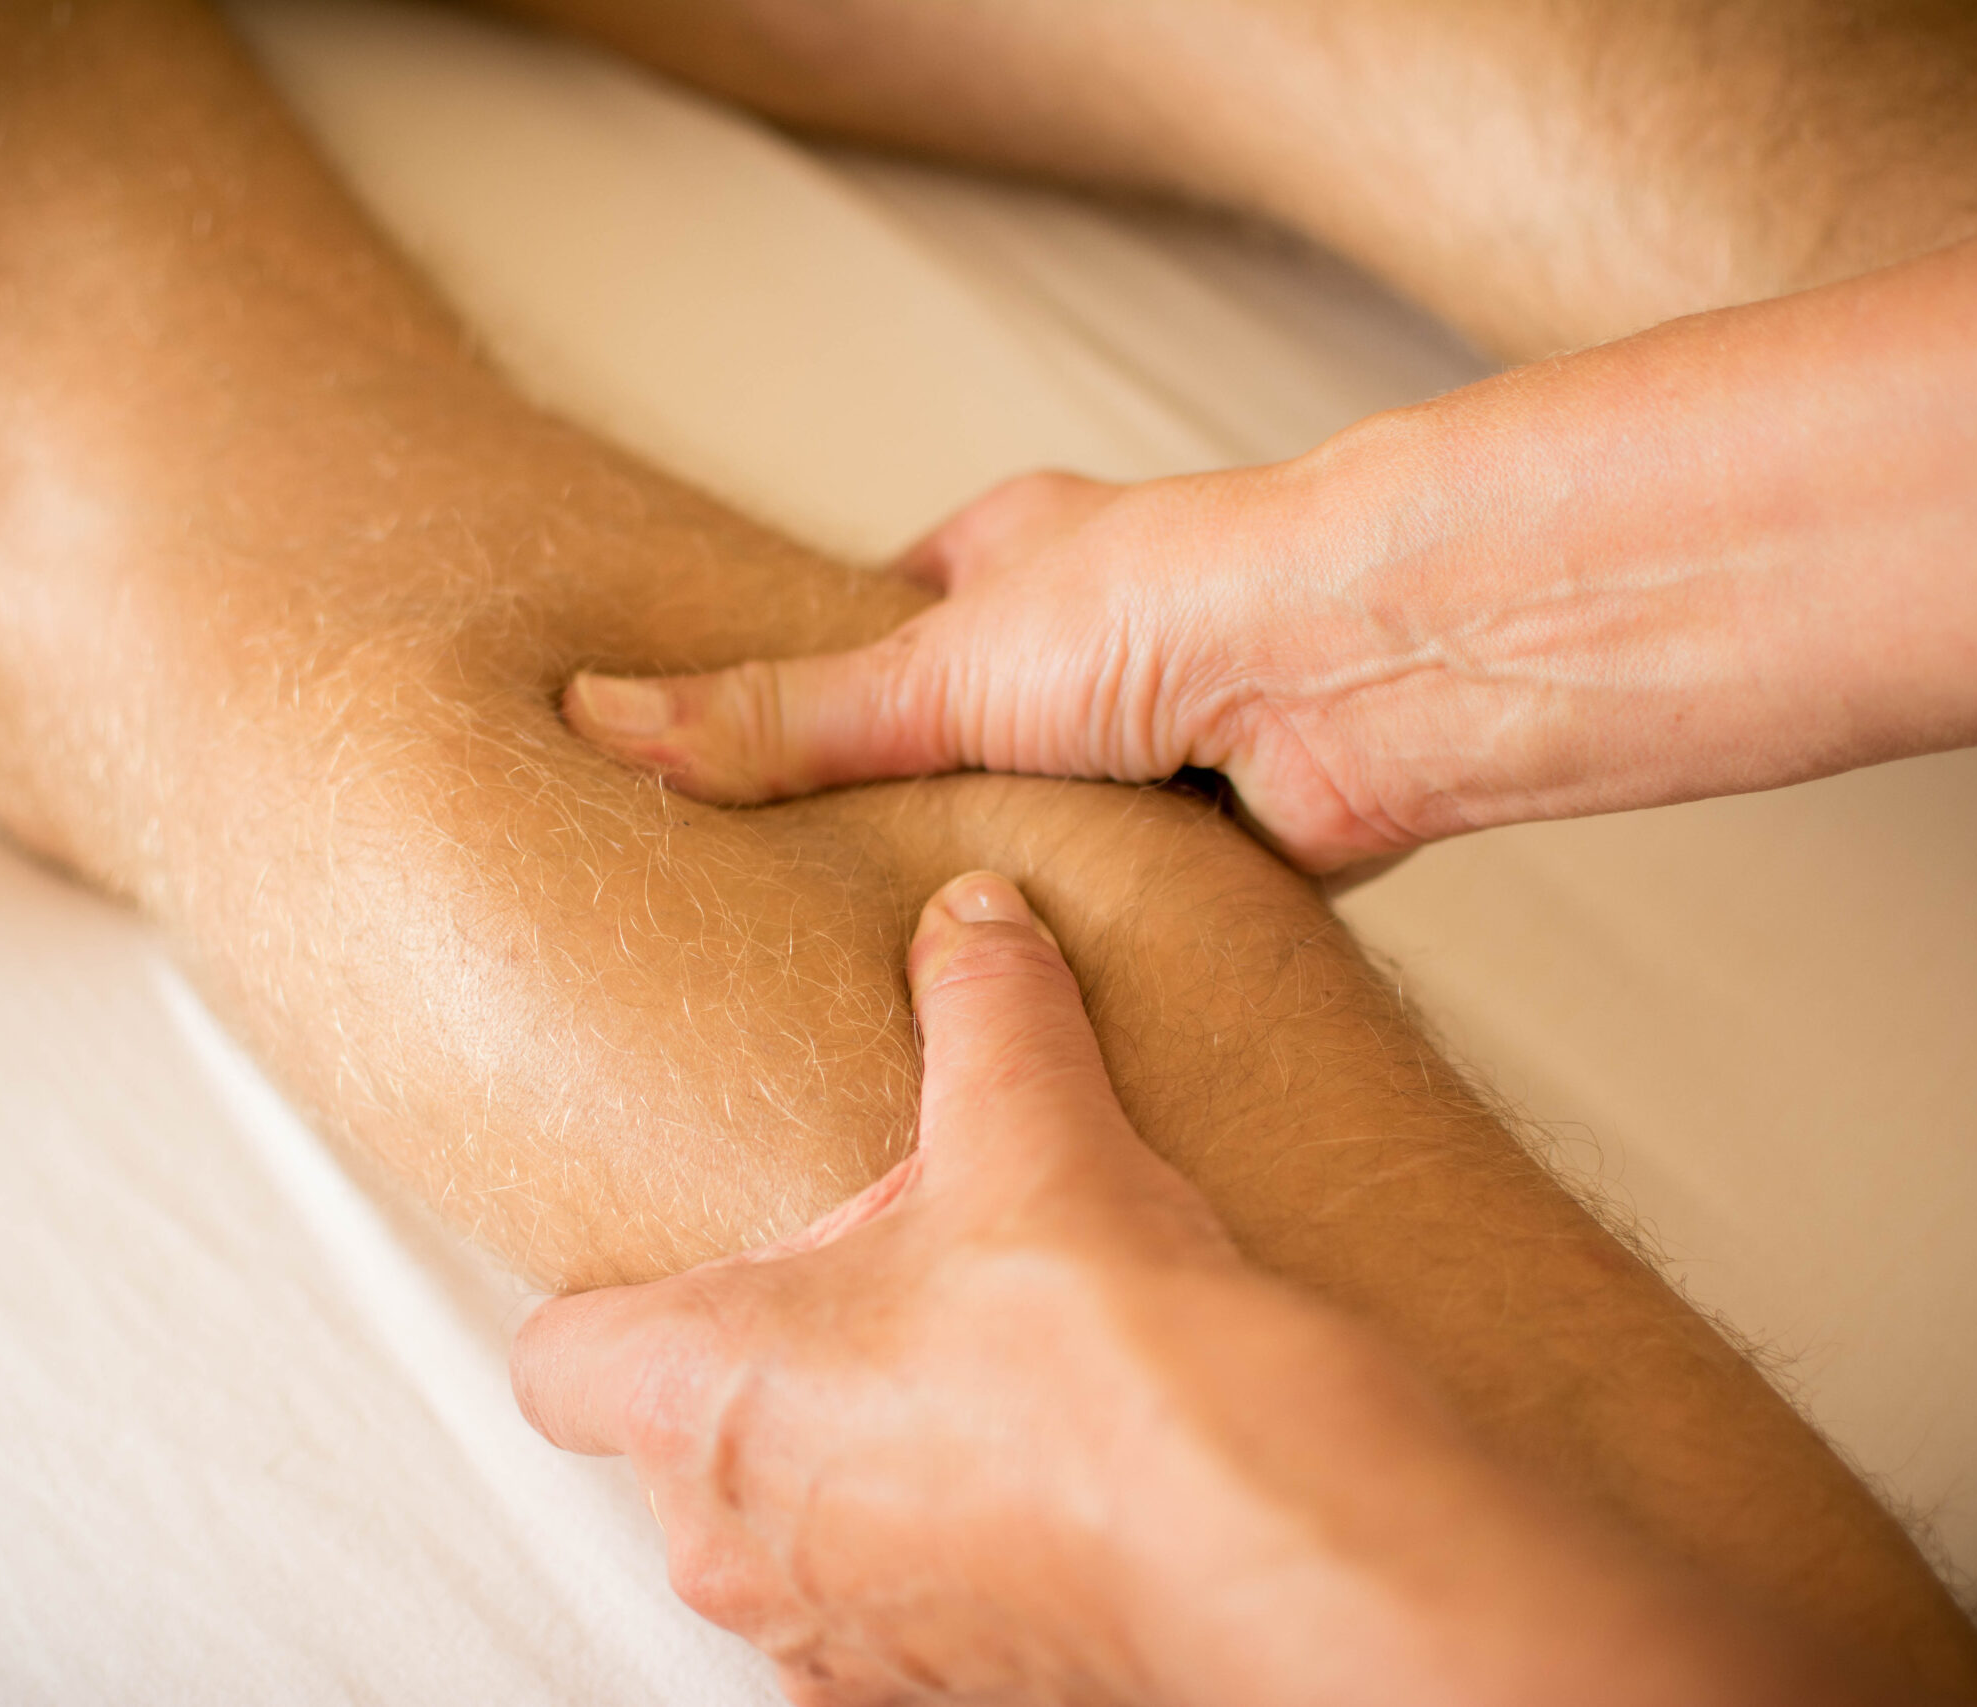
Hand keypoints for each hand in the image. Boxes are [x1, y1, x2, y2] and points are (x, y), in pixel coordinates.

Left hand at [509, 872, 1926, 1706]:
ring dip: (851, 1468)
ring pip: (788, 1540)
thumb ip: (983, 1008)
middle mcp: (739, 1548)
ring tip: (970, 1384)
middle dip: (770, 1369)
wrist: (1256, 1527)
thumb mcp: (1030, 1126)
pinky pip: (889, 1624)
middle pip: (686, 1446)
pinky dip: (936, 1561)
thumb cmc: (1098, 1352)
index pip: (555, 1362)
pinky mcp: (937, 1698)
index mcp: (702, 1400)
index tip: (685, 1258)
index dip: (611, 1301)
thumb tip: (974, 923)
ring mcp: (834, 1644)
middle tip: (878, 1292)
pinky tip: (1035, 1486)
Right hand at [562, 144, 1976, 877]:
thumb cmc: (1178, 604)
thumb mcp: (934, 664)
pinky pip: (1128, 907)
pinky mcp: (1218, 839)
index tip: (728, 794)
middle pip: (953, 747)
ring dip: (997, 897)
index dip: (806, 707)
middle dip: (895, 822)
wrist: (1373, 670)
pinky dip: (1085, 947)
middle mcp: (1082, 645)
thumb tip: (604, 717)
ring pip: (1040, 836)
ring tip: (882, 995)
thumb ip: (781, 716)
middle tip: (789, 925)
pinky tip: (1018, 1018)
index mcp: (1005, 560)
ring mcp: (1151, 742)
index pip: (872, 632)